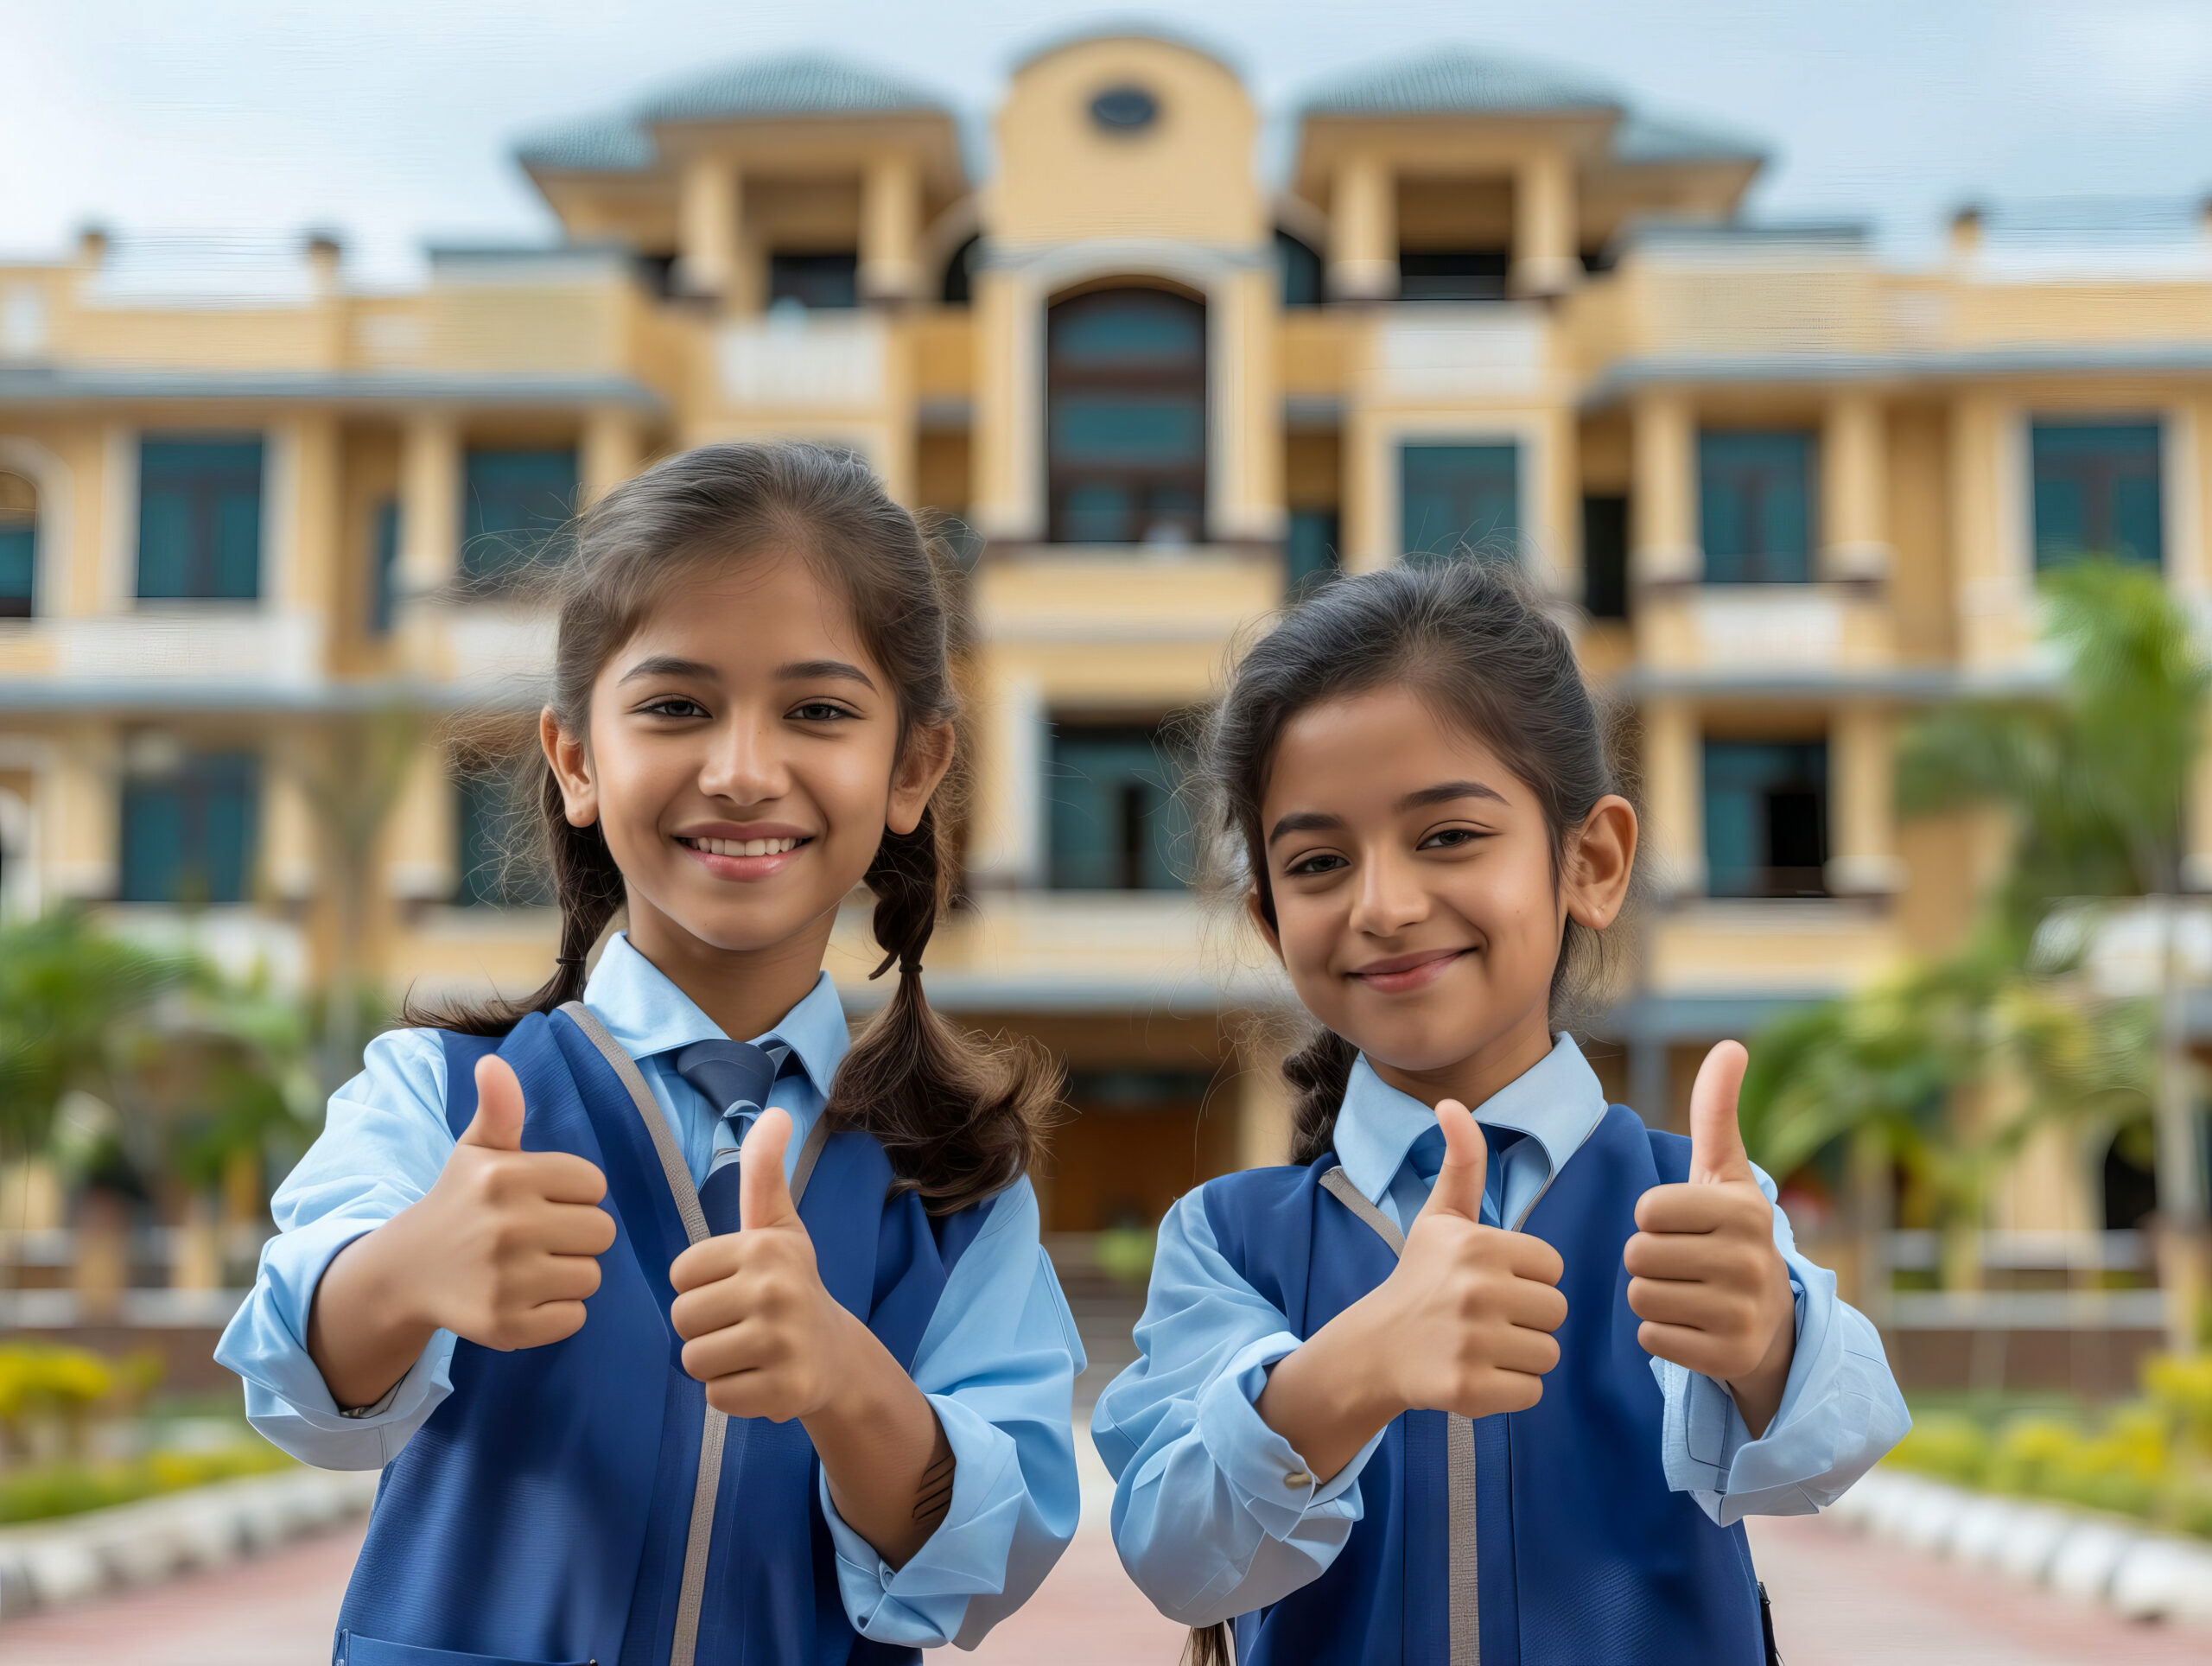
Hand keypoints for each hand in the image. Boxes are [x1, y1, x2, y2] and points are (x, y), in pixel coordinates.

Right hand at [406, 1054, 615, 1349]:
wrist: (407, 1271)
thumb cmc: (459, 1203)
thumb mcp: (476, 1151)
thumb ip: (499, 1108)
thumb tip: (493, 1062)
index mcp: (505, 1177)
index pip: (594, 1185)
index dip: (574, 1194)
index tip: (541, 1201)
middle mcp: (505, 1226)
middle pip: (602, 1232)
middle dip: (577, 1235)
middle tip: (539, 1237)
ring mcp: (505, 1280)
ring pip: (592, 1276)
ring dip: (570, 1274)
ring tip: (531, 1267)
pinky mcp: (506, 1326)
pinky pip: (575, 1318)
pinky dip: (558, 1313)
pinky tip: (525, 1298)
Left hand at [669, 1108, 856, 1421]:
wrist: (836, 1355)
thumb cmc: (791, 1285)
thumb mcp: (777, 1226)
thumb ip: (763, 1173)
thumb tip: (775, 1112)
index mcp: (766, 1247)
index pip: (680, 1276)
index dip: (700, 1287)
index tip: (736, 1288)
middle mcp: (777, 1290)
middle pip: (682, 1319)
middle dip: (703, 1328)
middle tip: (741, 1325)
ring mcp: (784, 1343)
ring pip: (694, 1361)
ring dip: (715, 1363)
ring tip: (749, 1351)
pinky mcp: (786, 1391)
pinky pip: (716, 1397)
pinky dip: (732, 1394)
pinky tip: (761, 1379)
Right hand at [1372, 1097, 1568, 1419]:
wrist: (1375, 1347)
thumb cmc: (1420, 1277)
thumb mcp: (1440, 1217)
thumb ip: (1462, 1162)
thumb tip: (1451, 1102)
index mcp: (1477, 1245)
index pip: (1552, 1268)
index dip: (1527, 1277)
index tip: (1490, 1281)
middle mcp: (1475, 1290)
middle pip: (1555, 1312)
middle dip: (1528, 1318)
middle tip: (1487, 1318)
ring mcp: (1471, 1342)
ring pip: (1548, 1354)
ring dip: (1522, 1355)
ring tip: (1482, 1345)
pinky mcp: (1468, 1389)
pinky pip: (1531, 1393)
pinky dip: (1511, 1390)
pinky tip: (1477, 1373)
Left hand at [1626, 1041, 1796, 1432]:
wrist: (1775, 1321)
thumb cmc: (1730, 1234)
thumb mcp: (1726, 1173)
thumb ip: (1716, 1112)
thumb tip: (1731, 1045)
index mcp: (1744, 1211)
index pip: (1647, 1211)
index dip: (1653, 1218)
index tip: (1683, 1226)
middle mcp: (1750, 1261)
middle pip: (1639, 1254)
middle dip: (1648, 1258)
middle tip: (1684, 1263)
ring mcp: (1743, 1313)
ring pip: (1641, 1296)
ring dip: (1652, 1295)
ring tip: (1689, 1292)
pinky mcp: (1729, 1357)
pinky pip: (1652, 1338)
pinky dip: (1661, 1333)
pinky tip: (1693, 1325)